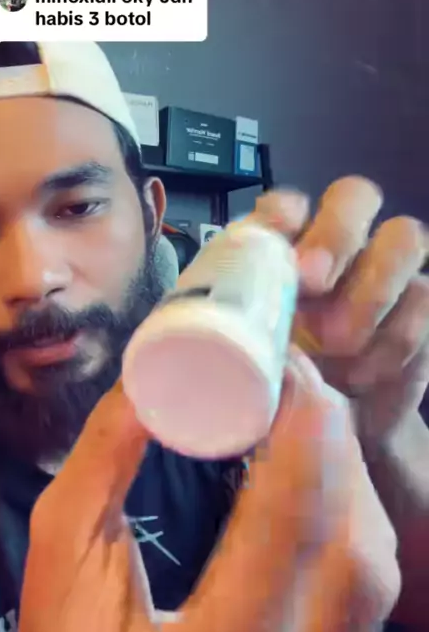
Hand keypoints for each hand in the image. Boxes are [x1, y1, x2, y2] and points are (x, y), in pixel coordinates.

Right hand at [19, 374, 397, 631]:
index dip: (300, 420)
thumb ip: (100, 467)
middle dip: (328, 433)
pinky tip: (313, 471)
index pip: (291, 516)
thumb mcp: (63, 566)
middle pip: (352, 533)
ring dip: (343, 466)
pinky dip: (348, 507)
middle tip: (287, 374)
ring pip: (372, 556)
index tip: (278, 357)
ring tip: (296, 411)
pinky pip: (369, 579)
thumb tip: (148, 378)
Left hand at [252, 177, 428, 445]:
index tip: (273, 243)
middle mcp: (340, 250)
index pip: (286, 204)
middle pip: (354, 197)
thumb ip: (230, 343)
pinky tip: (365, 374)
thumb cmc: (277, 389)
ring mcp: (388, 274)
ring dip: (371, 290)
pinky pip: (423, 297)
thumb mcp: (240, 366)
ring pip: (403, 235)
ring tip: (338, 346)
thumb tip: (222, 363)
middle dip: (336, 235)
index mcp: (284, 250)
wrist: (334, 434)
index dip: (282, 213)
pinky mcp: (420, 309)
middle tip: (311, 284)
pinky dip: (396, 336)